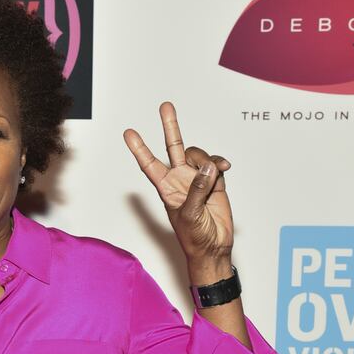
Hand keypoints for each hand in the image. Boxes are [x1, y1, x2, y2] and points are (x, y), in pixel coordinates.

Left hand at [124, 102, 233, 279]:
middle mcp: (179, 179)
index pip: (149, 164)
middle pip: (173, 147)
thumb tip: (208, 166)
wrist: (214, 247)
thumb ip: (197, 188)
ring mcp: (197, 179)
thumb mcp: (189, 213)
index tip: (128, 133)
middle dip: (170, 126)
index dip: (139, 148)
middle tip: (165, 106)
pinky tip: (224, 167)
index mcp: (165, 187)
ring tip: (215, 172)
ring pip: (199, 155)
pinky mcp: (215, 182)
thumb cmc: (194, 236)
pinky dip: (220, 163)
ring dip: (207, 159)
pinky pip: (216, 164)